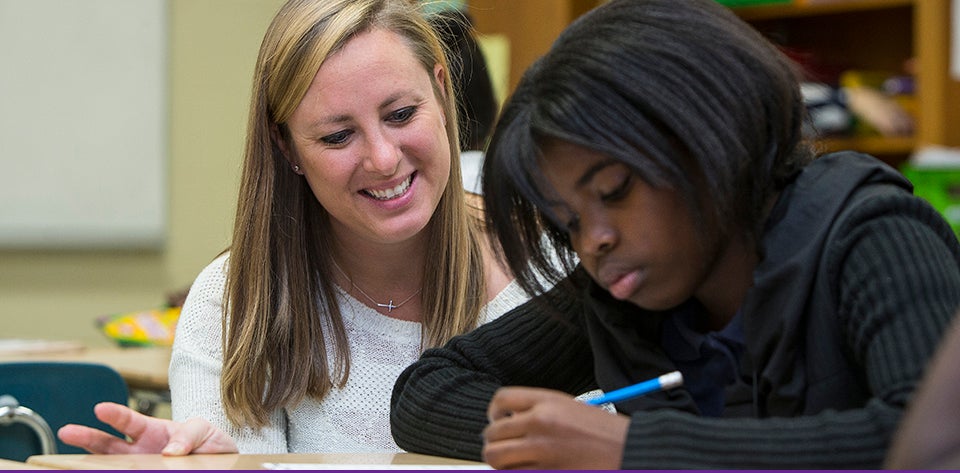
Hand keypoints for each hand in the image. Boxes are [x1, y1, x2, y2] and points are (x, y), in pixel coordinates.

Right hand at [57, 401, 237, 454]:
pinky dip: (112, 472)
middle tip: (67, 431)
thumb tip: (170, 451)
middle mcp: (141, 450)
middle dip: (87, 437)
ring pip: (110, 464)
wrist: (220, 461)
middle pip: (108, 444)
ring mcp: (141, 465)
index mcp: (153, 430)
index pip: (130, 421)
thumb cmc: (208, 442)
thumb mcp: (204, 430)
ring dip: (92, 462)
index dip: (115, 414)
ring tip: (71, 463)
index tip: (100, 408)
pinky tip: (102, 471)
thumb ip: (190, 434)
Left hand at [482, 387, 628, 468]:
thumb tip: (509, 422)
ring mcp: (542, 450)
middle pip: (492, 432)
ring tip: (512, 463)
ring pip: (496, 457)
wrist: (630, 449)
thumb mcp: (569, 407)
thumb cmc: (604, 432)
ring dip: (500, 462)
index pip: (501, 399)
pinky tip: (527, 470)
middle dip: (494, 442)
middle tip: (504, 447)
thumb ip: (538, 410)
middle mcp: (540, 423)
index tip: (498, 421)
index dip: (494, 412)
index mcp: (547, 401)